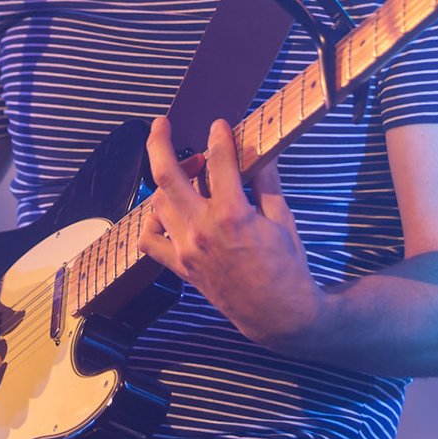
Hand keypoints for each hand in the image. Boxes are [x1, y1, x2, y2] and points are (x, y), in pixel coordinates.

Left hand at [137, 116, 322, 349]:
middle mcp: (202, 229)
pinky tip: (167, 213)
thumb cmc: (287, 267)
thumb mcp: (282, 219)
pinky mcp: (181, 267)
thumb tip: (260, 151)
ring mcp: (186, 249)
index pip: (218, 161)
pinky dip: (152, 222)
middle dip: (160, 142)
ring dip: (166, 182)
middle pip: (166, 175)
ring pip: (158, 203)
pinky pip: (150, 240)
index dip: (218, 136)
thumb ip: (266, 181)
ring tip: (186, 174)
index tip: (220, 125)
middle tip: (161, 123)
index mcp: (232, 214)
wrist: (278, 314)